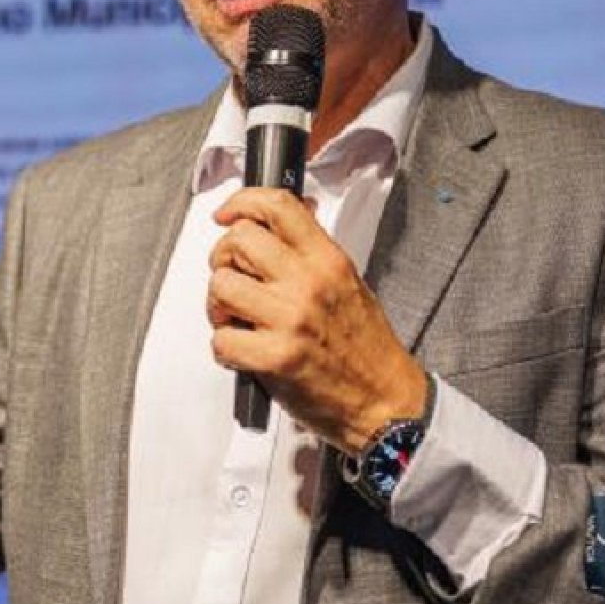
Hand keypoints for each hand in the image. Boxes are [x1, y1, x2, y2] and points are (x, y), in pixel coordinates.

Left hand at [208, 187, 427, 453]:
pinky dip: (225, 348)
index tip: (227, 214)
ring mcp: (290, 319)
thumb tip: (275, 223)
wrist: (385, 401)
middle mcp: (308, 283)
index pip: (277, 206)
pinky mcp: (275, 358)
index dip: (241, 202)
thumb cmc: (365, 347)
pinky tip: (245, 352)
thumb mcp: (346, 282)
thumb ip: (310, 252)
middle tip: (234, 278)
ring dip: (219, 305)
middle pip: (238, 240)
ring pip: (220, 286)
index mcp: (327, 260)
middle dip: (224, 259)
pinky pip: (221, 340)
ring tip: (237, 319)